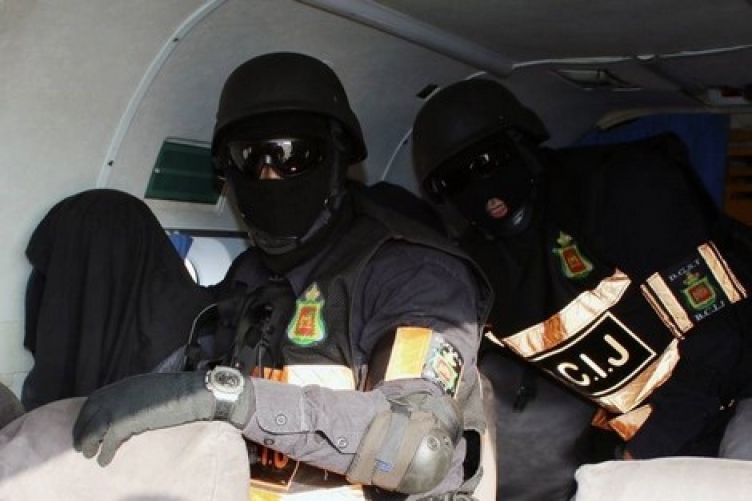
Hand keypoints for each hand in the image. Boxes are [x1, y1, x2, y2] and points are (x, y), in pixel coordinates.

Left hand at [73, 370, 252, 465]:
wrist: (192, 393)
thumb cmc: (178, 392)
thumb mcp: (150, 390)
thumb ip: (135, 397)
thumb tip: (129, 412)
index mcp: (123, 385)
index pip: (94, 400)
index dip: (86, 416)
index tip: (85, 428)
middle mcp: (117, 393)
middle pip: (89, 413)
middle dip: (82, 430)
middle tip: (80, 445)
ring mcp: (120, 405)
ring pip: (93, 427)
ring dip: (88, 442)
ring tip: (88, 454)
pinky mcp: (126, 419)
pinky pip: (108, 439)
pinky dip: (105, 451)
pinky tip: (105, 461)